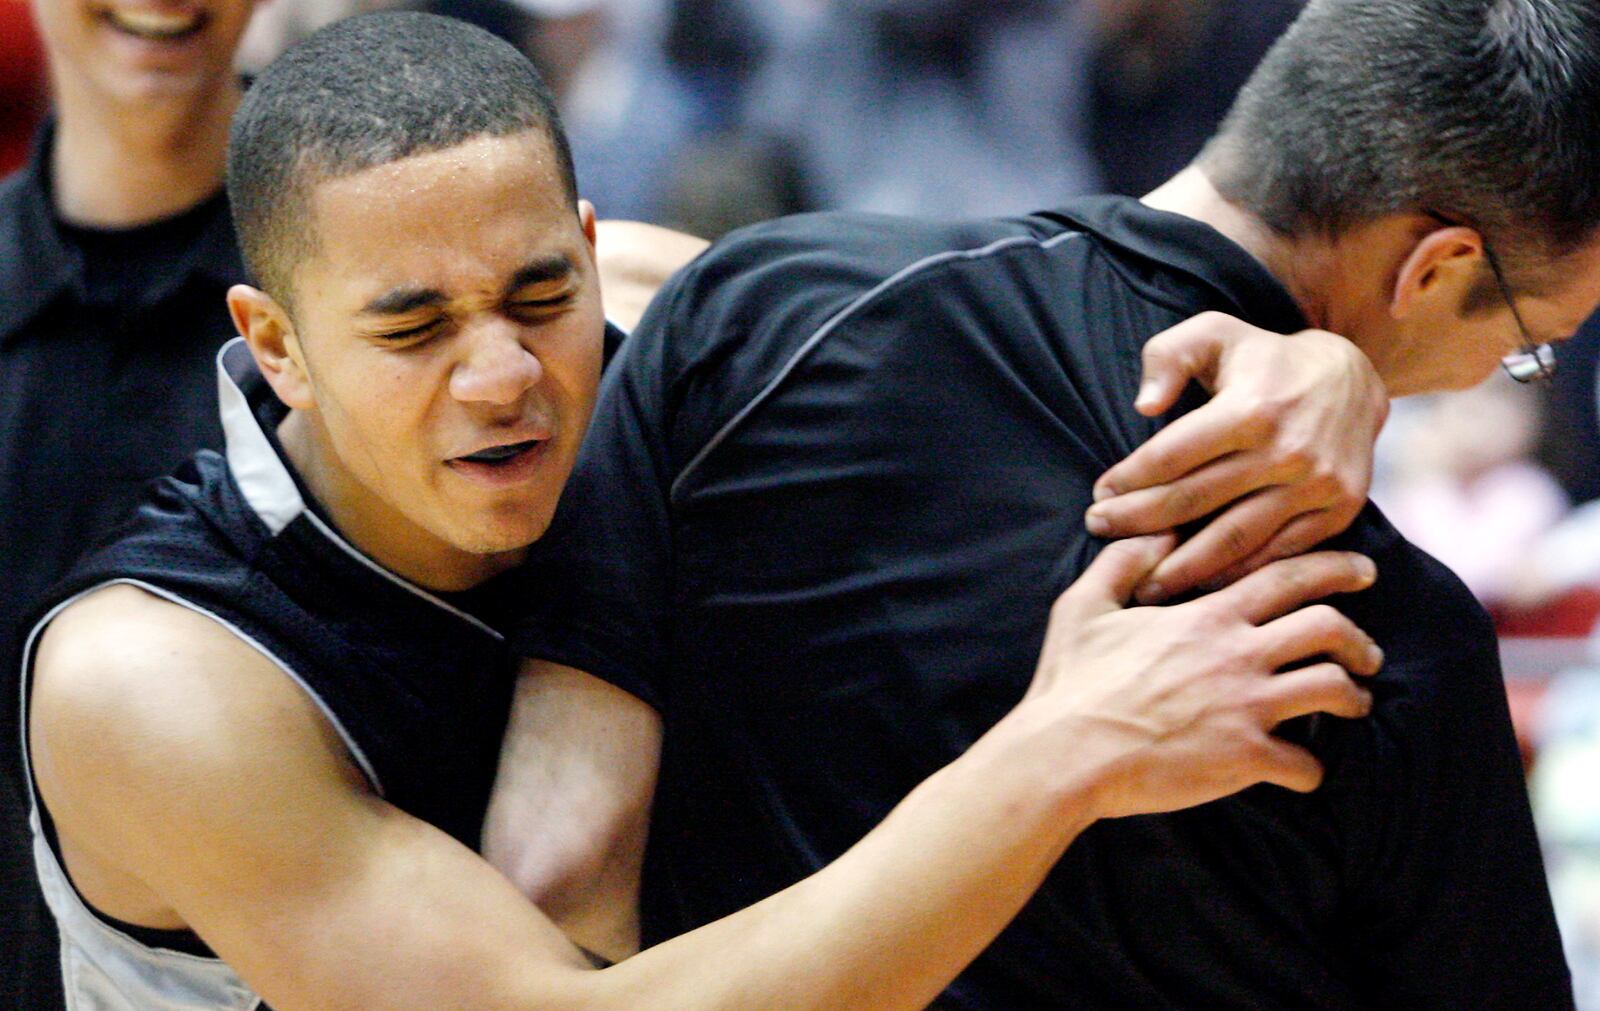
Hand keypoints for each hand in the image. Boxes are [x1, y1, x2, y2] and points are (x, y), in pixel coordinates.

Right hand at [1018, 534, 1381, 818]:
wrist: (1065, 751)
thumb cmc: (1071, 681)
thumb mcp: (1084, 607)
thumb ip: (1122, 563)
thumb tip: (1155, 533)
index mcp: (1205, 616)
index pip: (1288, 577)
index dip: (1336, 567)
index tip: (1365, 570)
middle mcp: (1237, 655)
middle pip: (1329, 628)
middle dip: (1360, 639)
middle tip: (1369, 653)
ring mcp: (1246, 707)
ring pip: (1333, 689)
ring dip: (1352, 697)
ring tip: (1353, 704)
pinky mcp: (1244, 758)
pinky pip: (1305, 764)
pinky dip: (1312, 770)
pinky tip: (1305, 772)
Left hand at [1085, 313, 1387, 601]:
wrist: (1350, 378)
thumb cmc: (1262, 357)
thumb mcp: (1213, 332)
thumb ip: (1168, 357)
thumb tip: (1144, 406)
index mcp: (1252, 407)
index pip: (1172, 456)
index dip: (1129, 481)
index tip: (1100, 496)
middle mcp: (1288, 450)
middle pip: (1194, 502)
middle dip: (1138, 523)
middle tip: (1101, 532)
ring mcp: (1317, 486)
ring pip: (1234, 540)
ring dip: (1181, 566)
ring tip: (1142, 579)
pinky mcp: (1339, 511)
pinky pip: (1277, 554)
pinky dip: (1235, 572)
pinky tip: (1199, 582)